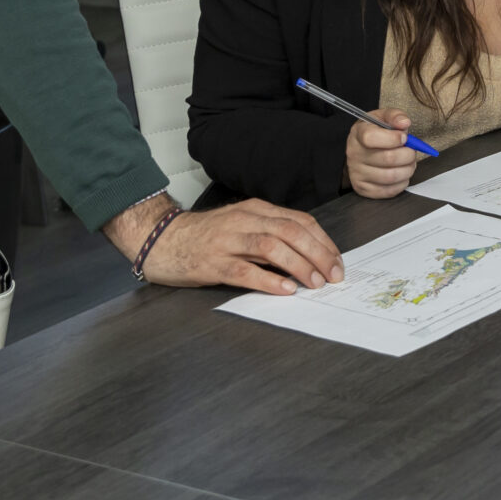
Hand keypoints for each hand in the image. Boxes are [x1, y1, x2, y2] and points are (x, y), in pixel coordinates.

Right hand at [105, 192, 343, 293]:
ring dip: (299, 266)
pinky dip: (269, 280)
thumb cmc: (207, 236)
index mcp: (256, 209)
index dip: (323, 241)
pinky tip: (285, 289)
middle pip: (291, 232)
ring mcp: (228, 240)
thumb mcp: (242, 224)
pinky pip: (245, 271)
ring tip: (315, 283)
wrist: (162, 239)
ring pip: (272, 247)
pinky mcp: (213, 262)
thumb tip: (308, 256)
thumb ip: (271, 234)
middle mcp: (245, 220)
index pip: (300, 221)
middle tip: (334, 276)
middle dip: (318, 254)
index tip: (337, 261)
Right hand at [346, 108, 421, 198]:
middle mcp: (354, 154)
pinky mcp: (363, 188)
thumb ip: (396, 116)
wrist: (361, 149)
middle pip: (388, 159)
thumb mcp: (383, 117)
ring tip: (409, 163)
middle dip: (408, 155)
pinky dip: (402, 183)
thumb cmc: (376, 132)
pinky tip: (402, 173)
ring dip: (408, 170)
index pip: (371, 137)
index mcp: (358, 133)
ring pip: (391, 176)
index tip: (404, 137)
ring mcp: (357, 173)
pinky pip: (388, 191)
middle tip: (411, 151)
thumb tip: (404, 123)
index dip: (393, 138)